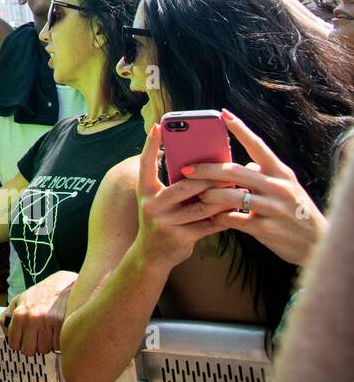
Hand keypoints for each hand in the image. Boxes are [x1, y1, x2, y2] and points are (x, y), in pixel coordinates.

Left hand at [0, 270, 76, 354]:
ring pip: (44, 350)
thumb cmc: (40, 294)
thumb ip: (7, 316)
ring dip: (46, 344)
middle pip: (28, 351)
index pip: (14, 344)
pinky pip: (57, 346)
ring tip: (47, 331)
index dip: (19, 344)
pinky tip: (56, 331)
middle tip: (36, 338)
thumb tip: (5, 333)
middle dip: (32, 347)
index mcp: (19, 314)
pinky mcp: (63, 325)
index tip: (23, 340)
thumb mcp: (19, 300)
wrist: (63, 285)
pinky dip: (57, 342)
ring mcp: (48, 323)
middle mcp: (32, 319)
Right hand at [133, 123, 232, 270]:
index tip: (158, 126)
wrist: (150, 255)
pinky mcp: (180, 238)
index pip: (145, 163)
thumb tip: (196, 163)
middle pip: (184, 185)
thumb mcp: (157, 200)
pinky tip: (235, 211)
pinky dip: (223, 217)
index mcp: (144, 191)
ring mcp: (164, 223)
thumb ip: (170, 184)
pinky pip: (208, 225)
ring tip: (237, 188)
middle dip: (208, 177)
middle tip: (227, 168)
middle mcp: (151, 205)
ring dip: (222, 197)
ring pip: (201, 206)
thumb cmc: (160, 220)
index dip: (150, 145)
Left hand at [187, 110, 327, 266]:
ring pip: (231, 196)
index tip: (223, 114)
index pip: (258, 146)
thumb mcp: (287, 187)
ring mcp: (273, 209)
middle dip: (207, 170)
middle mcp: (278, 187)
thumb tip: (244, 165)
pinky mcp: (266, 229)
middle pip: (235, 172)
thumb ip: (265, 174)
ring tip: (199, 195)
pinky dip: (219, 217)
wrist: (316, 243)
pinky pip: (234, 220)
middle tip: (186, 169)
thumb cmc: (296, 211)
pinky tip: (212, 216)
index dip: (240, 130)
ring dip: (210, 195)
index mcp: (281, 173)